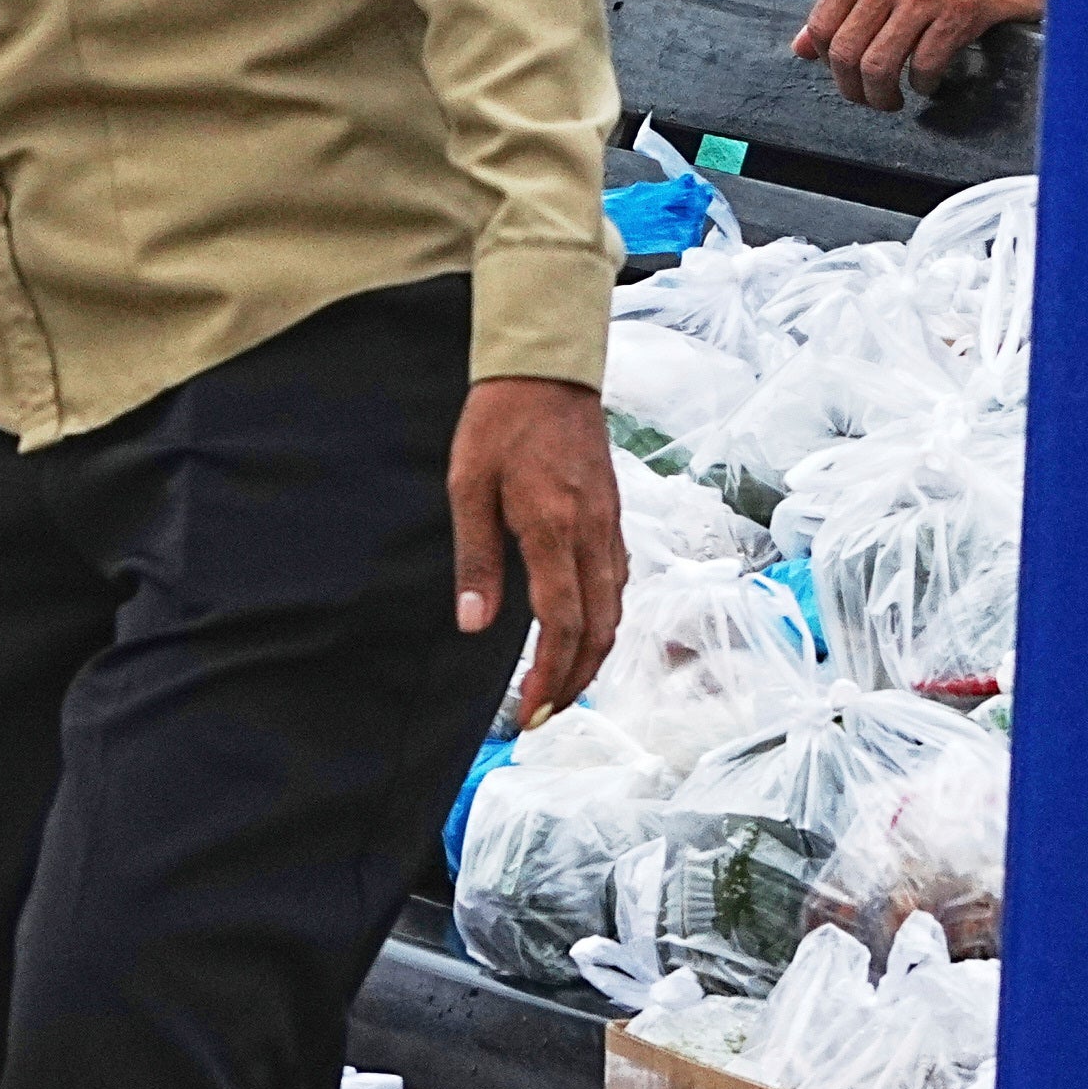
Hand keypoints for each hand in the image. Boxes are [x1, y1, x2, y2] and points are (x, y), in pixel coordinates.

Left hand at [452, 376, 628, 724]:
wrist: (547, 375)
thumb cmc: (499, 424)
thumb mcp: (468, 487)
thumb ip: (476, 558)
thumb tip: (473, 622)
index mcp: (555, 530)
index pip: (563, 624)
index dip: (550, 675)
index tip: (529, 710)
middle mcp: (594, 536)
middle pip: (600, 630)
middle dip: (576, 680)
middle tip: (544, 713)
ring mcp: (610, 528)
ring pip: (616, 611)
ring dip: (593, 656)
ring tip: (562, 685)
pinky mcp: (613, 519)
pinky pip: (619, 584)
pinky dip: (604, 621)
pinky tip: (582, 632)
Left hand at [794, 0, 1040, 109]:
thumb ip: (841, 6)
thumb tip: (801, 49)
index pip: (821, 25)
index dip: (826, 61)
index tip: (842, 74)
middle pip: (846, 51)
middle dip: (852, 88)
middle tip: (867, 98)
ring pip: (879, 64)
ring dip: (882, 95)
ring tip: (891, 100)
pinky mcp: (959, 10)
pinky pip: (924, 65)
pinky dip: (921, 85)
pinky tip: (925, 83)